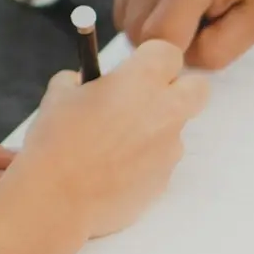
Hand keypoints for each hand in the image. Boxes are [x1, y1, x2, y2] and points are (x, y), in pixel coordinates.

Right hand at [7, 40, 209, 238]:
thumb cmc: (56, 142)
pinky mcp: (164, 180)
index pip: (169, 53)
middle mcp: (165, 111)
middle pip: (198, 88)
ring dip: (155, 130)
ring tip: (113, 146)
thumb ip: (80, 81)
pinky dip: (144, 163)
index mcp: (141, 80)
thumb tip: (85, 84)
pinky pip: (161, 162)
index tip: (133, 69)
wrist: (57, 200)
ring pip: (176, 129)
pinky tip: (112, 171)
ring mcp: (169, 149)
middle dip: (179, 89)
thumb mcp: (58, 95)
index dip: (151, 60)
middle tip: (145, 99)